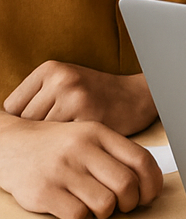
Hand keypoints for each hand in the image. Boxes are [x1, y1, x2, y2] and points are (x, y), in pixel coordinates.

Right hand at [0, 114, 162, 218]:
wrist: (9, 145)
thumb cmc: (58, 146)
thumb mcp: (88, 137)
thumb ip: (115, 154)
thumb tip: (148, 183)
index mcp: (98, 133)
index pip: (141, 159)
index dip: (151, 183)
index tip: (149, 195)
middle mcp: (81, 149)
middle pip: (126, 184)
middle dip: (131, 202)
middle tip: (124, 205)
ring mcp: (62, 170)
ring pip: (105, 203)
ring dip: (106, 212)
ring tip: (97, 206)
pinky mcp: (43, 192)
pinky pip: (78, 215)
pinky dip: (83, 217)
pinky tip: (75, 207)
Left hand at [4, 63, 156, 135]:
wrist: (138, 95)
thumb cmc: (97, 93)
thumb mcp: (66, 82)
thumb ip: (37, 98)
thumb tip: (3, 128)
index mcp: (51, 69)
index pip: (11, 107)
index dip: (20, 124)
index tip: (31, 132)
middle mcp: (62, 80)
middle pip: (25, 122)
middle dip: (34, 136)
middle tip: (46, 142)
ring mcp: (76, 98)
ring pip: (43, 134)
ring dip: (50, 145)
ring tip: (61, 144)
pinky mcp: (91, 118)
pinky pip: (64, 142)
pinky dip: (68, 148)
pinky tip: (76, 145)